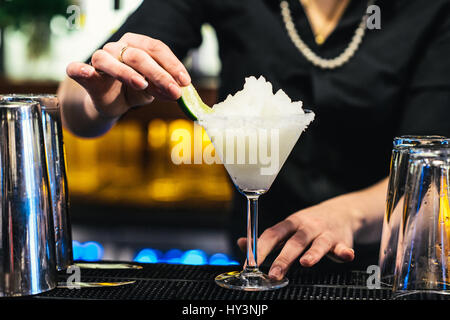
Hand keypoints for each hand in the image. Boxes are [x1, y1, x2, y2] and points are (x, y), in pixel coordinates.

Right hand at [65, 32, 190, 117]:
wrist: (111, 103)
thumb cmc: (133, 91)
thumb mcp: (153, 90)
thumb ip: (162, 89)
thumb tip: (177, 92)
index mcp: (137, 45)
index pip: (157, 49)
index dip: (172, 64)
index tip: (185, 82)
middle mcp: (118, 47)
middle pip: (139, 56)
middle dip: (159, 74)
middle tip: (174, 91)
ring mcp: (100, 58)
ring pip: (111, 61)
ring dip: (127, 73)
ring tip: (142, 85)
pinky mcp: (84, 74)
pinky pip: (77, 69)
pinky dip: (80, 69)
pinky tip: (87, 72)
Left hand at [237, 198, 356, 280]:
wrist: (342, 212)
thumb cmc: (309, 224)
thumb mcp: (286, 227)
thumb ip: (266, 239)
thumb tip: (241, 244)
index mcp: (290, 224)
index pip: (272, 234)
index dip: (261, 248)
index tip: (251, 262)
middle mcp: (306, 227)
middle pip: (294, 242)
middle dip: (283, 258)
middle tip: (274, 273)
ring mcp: (324, 233)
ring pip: (318, 243)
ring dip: (313, 253)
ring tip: (306, 263)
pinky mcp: (341, 241)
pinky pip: (343, 247)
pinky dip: (344, 252)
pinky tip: (346, 255)